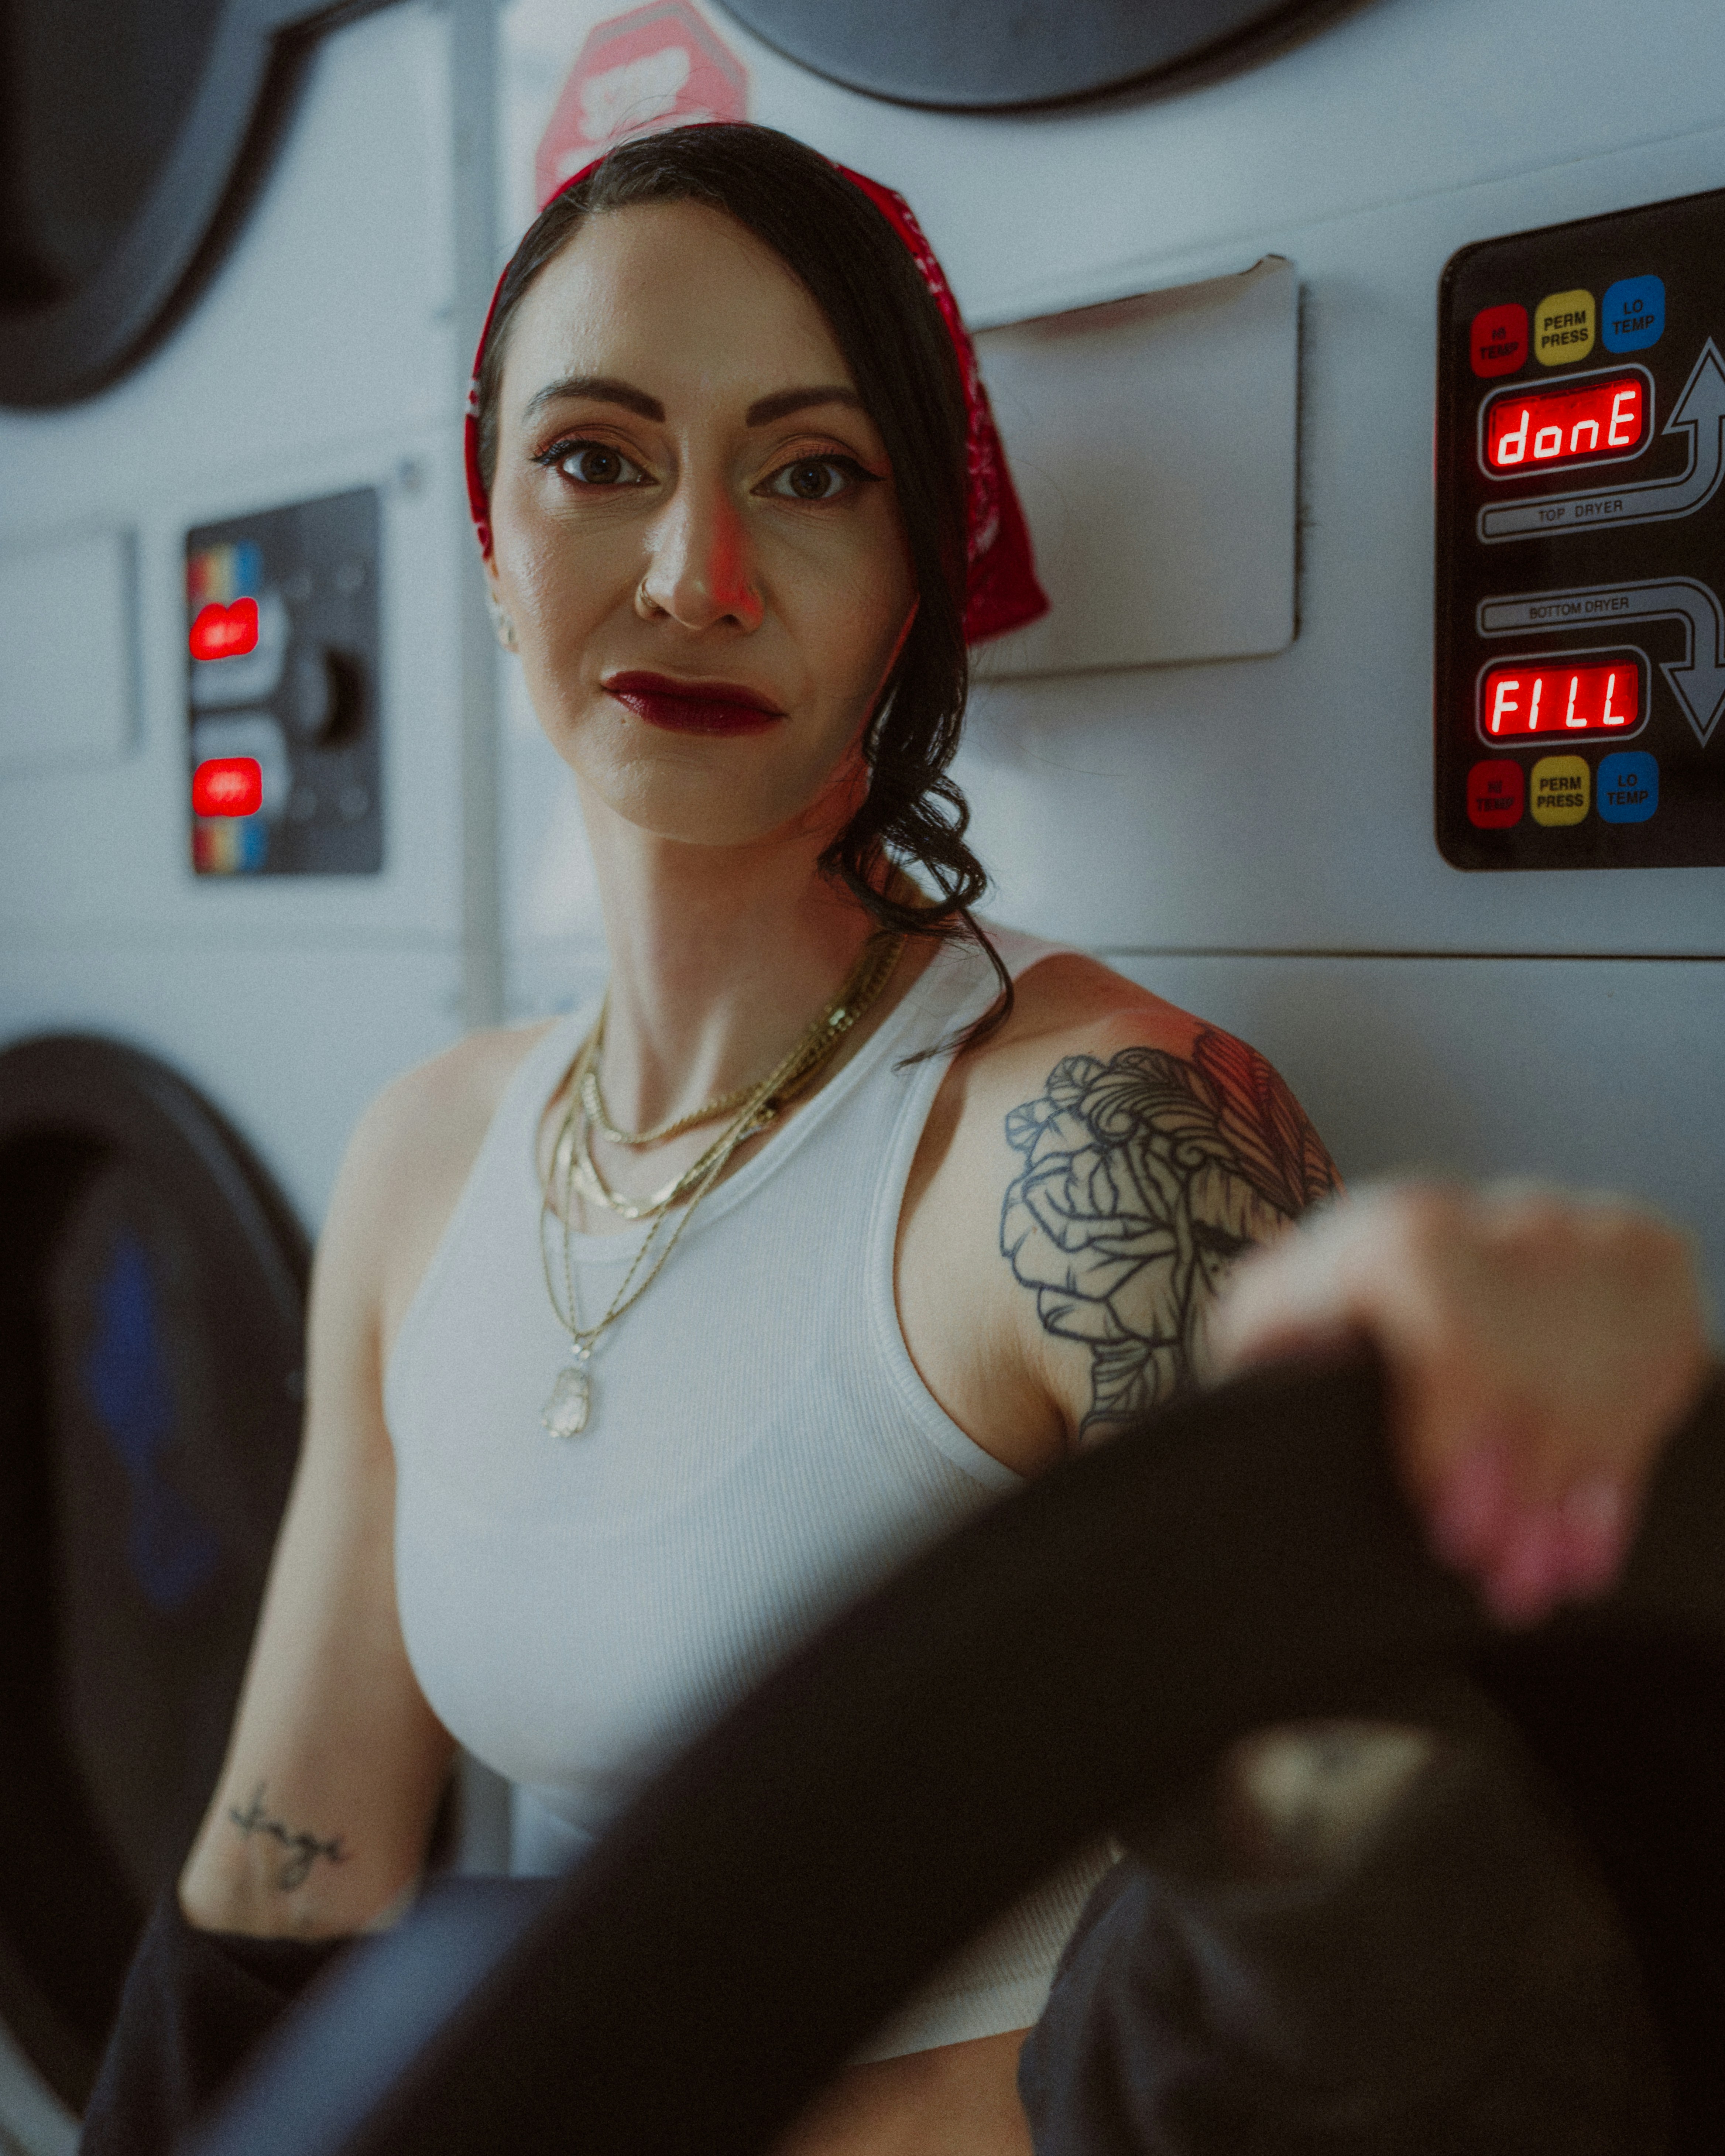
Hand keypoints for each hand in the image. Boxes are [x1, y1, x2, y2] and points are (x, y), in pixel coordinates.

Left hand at [1208, 1182, 1711, 1625]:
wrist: (1420, 1249)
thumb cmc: (1337, 1305)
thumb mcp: (1270, 1318)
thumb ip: (1261, 1350)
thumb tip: (1258, 1413)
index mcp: (1404, 1230)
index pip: (1454, 1331)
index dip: (1455, 1440)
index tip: (1452, 1534)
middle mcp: (1507, 1219)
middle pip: (1538, 1374)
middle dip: (1521, 1498)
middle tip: (1503, 1586)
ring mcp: (1589, 1238)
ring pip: (1609, 1383)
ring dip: (1577, 1500)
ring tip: (1549, 1581)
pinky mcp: (1650, 1261)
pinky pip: (1665, 1366)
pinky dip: (1627, 1464)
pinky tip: (1592, 1537)